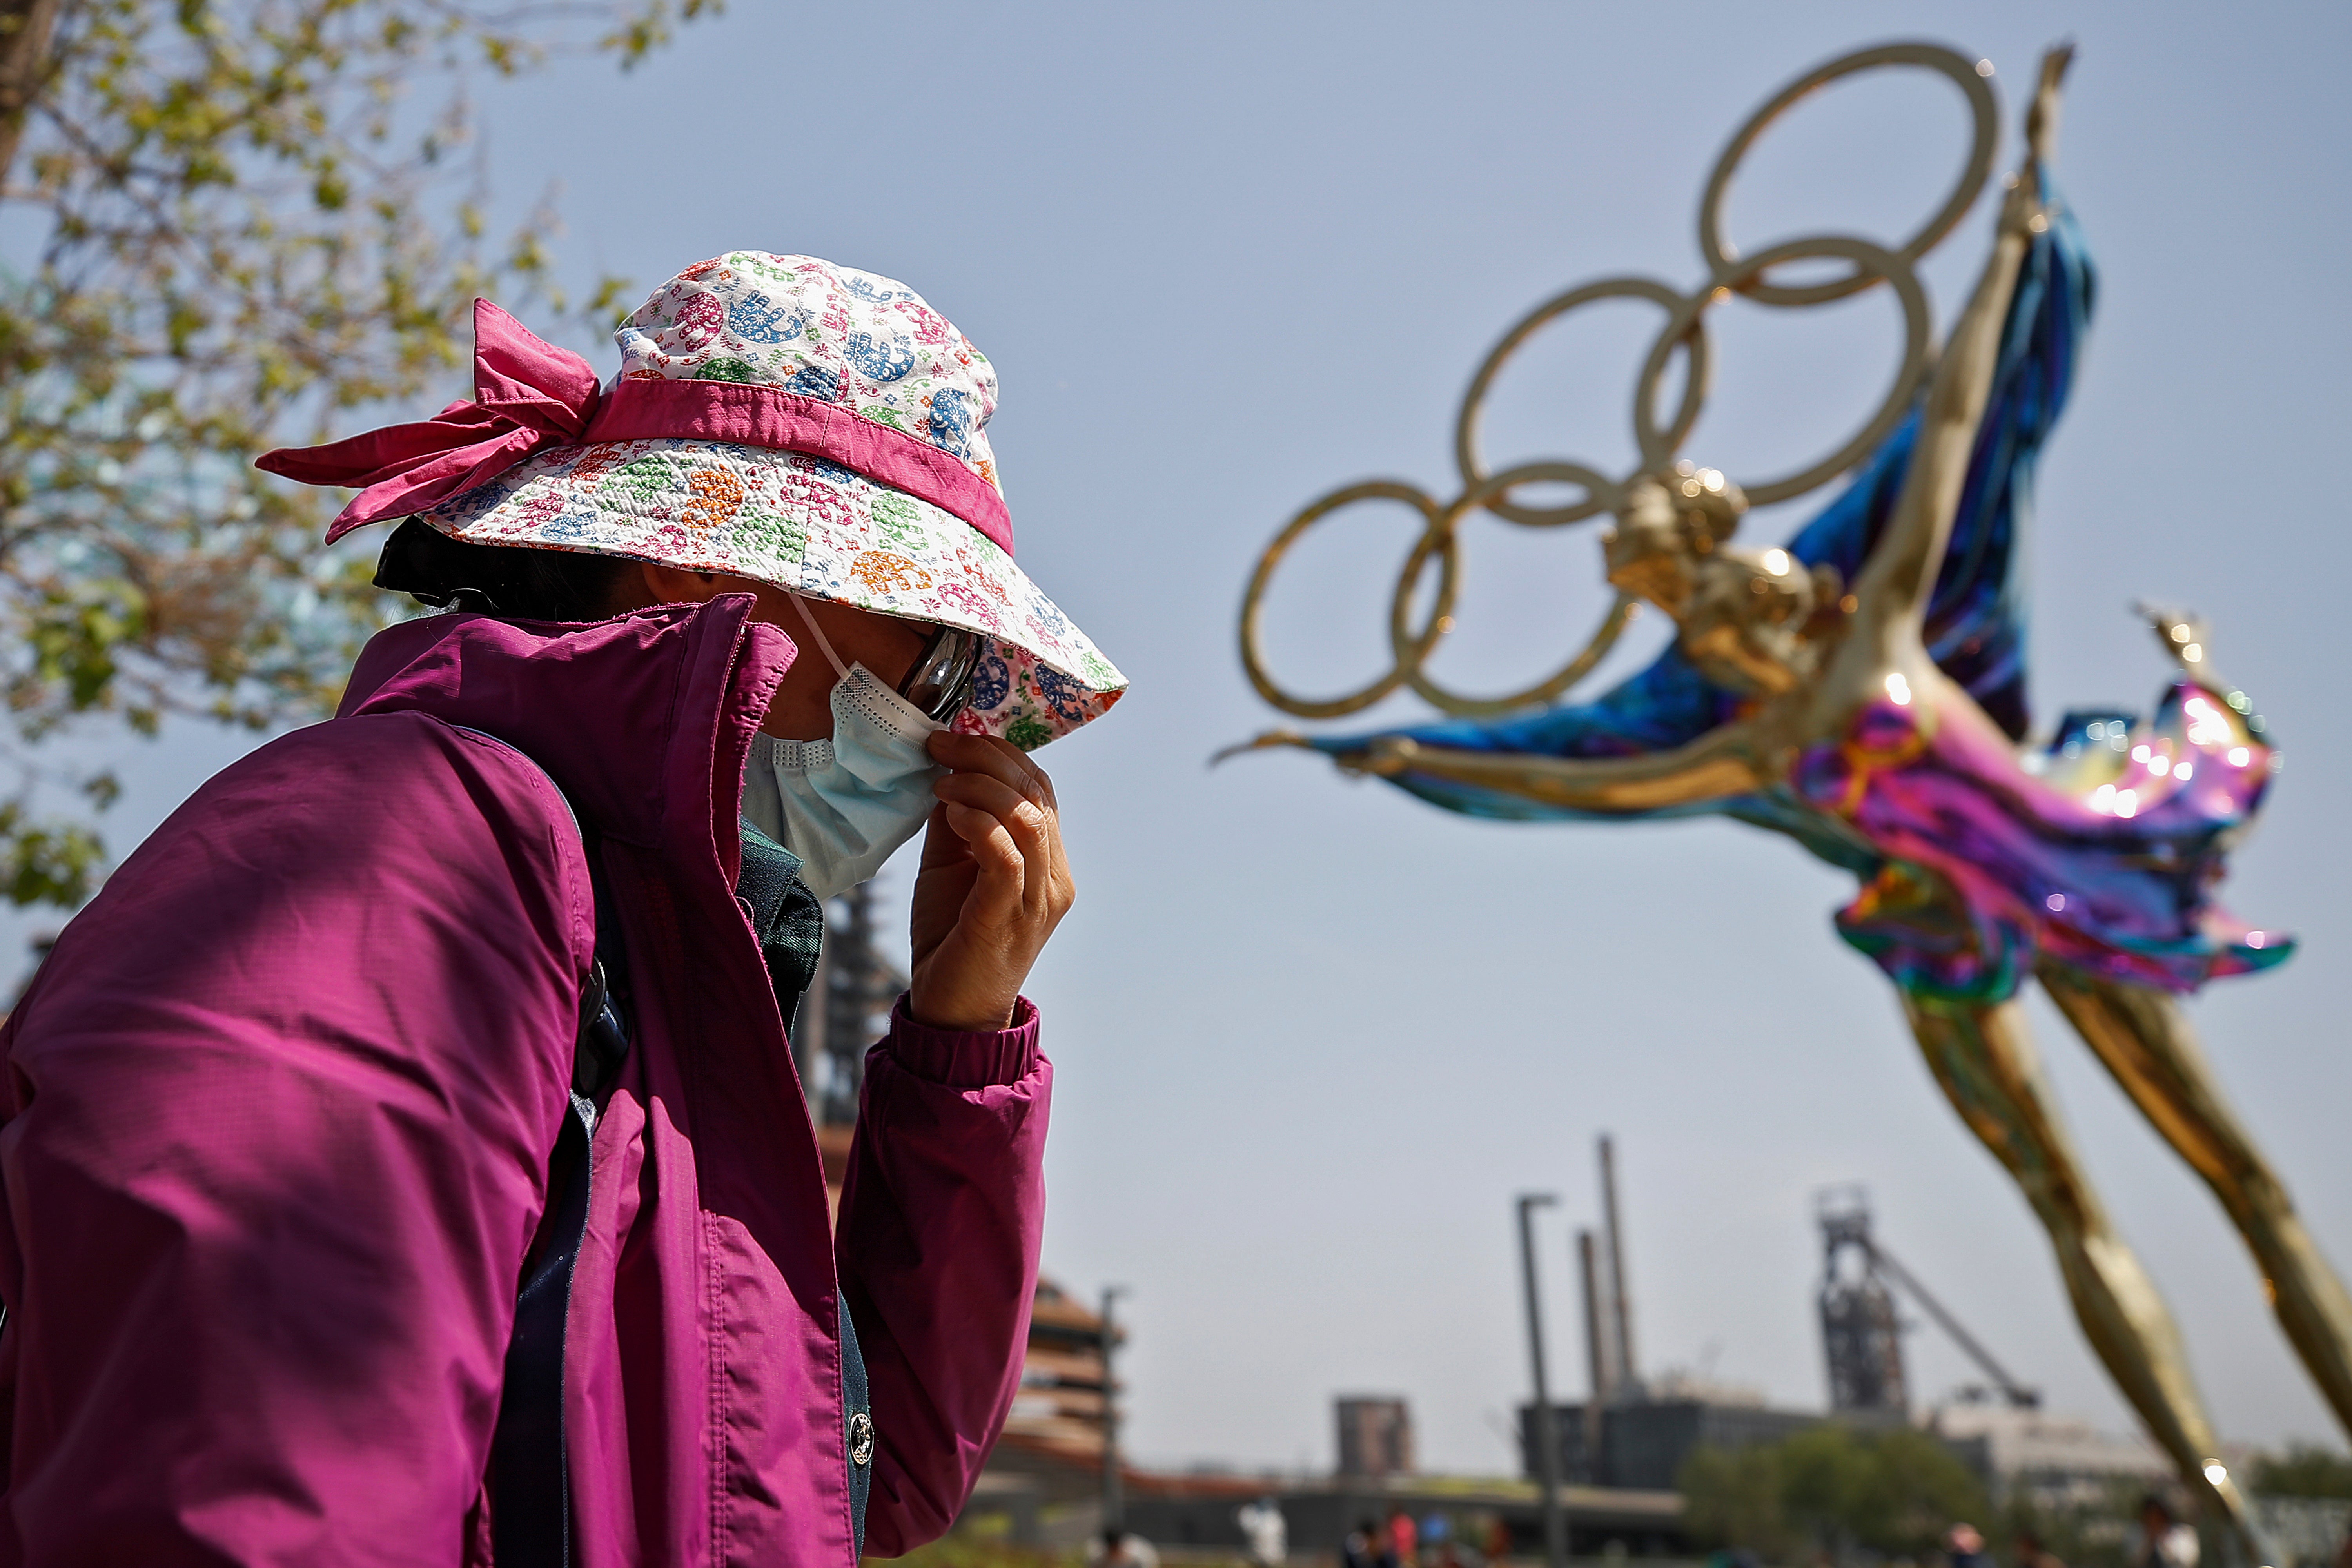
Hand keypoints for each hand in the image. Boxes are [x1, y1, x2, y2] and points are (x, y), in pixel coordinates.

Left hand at [906, 732, 1074, 1031]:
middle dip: (988, 756)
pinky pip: (1006, 856)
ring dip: (981, 786)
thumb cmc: (952, 935)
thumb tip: (947, 771)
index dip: (1001, 752)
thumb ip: (959, 820)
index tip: (952, 737)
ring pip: (1027, 818)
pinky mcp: (1007, 918)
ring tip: (943, 782)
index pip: (1040, 788)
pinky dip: (978, 823)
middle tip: (941, 745)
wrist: (953, 1010)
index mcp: (1050, 862)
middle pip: (1036, 793)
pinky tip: (950, 813)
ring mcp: (1037, 901)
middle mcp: (1055, 878)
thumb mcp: (952, 865)